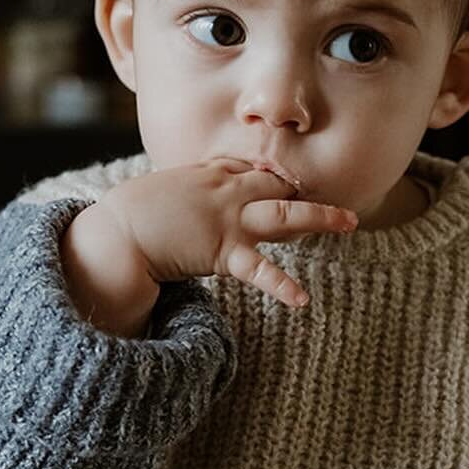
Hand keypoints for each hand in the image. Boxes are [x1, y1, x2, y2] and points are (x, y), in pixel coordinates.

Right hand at [94, 157, 357, 310]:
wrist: (118, 231)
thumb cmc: (131, 213)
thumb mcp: (161, 189)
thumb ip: (185, 189)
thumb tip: (188, 197)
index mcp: (210, 174)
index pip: (249, 167)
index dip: (270, 175)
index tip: (286, 180)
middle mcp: (226, 190)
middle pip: (276, 184)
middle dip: (304, 188)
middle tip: (334, 196)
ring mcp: (229, 219)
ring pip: (284, 213)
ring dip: (320, 216)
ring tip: (350, 222)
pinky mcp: (223, 251)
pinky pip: (260, 271)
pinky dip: (282, 285)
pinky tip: (302, 300)